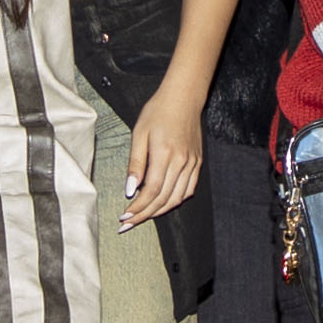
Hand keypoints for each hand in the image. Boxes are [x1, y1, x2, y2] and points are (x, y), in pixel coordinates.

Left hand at [121, 85, 204, 227]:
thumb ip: (136, 163)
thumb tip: (130, 190)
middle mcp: (182, 162)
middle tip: (129, 224)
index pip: (152, 191)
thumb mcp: (139, 134)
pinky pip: (189, 190)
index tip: (125, 217)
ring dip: (159, 211)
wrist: (183, 98)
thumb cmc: (157, 112)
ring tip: (143, 216)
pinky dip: (175, 201)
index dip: (138, 207)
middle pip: (164, 199)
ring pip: (177, 198)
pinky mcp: (198, 163)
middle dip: (145, 214)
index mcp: (165, 154)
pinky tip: (163, 204)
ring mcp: (192, 163)